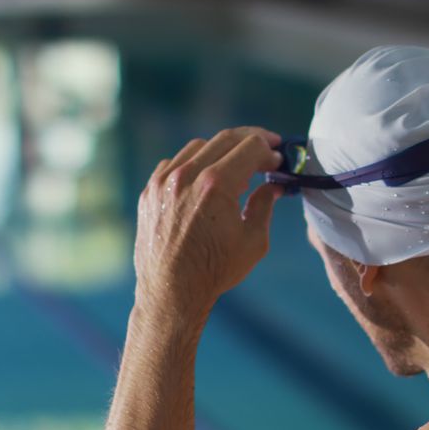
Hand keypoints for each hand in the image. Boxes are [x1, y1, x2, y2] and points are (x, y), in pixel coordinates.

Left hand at [133, 127, 283, 323]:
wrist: (172, 291)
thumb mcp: (253, 240)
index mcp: (216, 185)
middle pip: (226, 139)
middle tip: (268, 148)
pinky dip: (195, 163)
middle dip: (252, 140)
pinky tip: (206, 179)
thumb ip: (265, 206)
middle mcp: (187, 176)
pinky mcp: (150, 191)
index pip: (250, 147)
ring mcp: (164, 181)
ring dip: (222, 150)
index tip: (278, 160)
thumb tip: (273, 188)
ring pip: (199, 147)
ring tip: (237, 166)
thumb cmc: (215, 270)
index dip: (270, 150)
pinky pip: (175, 163)